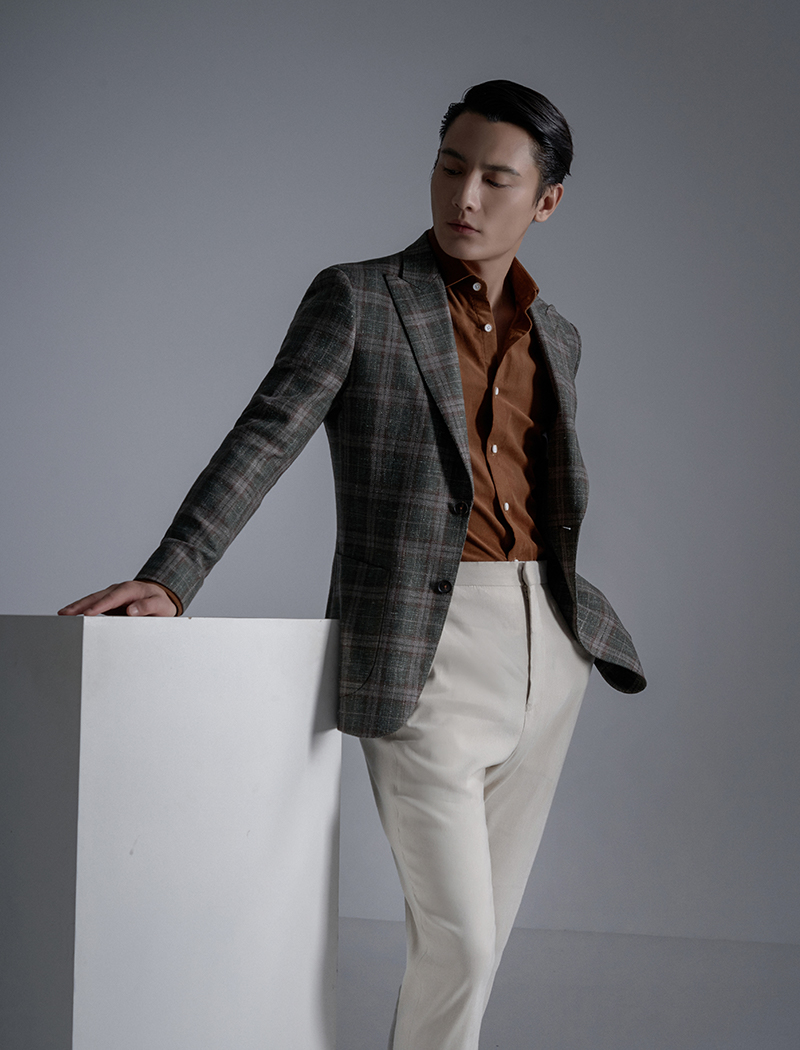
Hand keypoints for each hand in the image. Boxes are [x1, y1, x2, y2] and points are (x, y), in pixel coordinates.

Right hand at [58, 580, 177, 616]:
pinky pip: (92, 604)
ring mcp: (111, 595)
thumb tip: (131, 610)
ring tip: (62, 614)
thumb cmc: (161, 603)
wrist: (161, 597)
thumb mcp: (161, 606)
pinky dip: (81, 608)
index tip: (88, 613)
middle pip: (97, 597)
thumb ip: (148, 607)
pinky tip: (70, 614)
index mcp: (131, 590)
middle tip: (66, 613)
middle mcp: (118, 590)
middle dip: (81, 605)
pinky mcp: (108, 601)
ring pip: (92, 599)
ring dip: (77, 606)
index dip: (100, 606)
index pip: (113, 598)